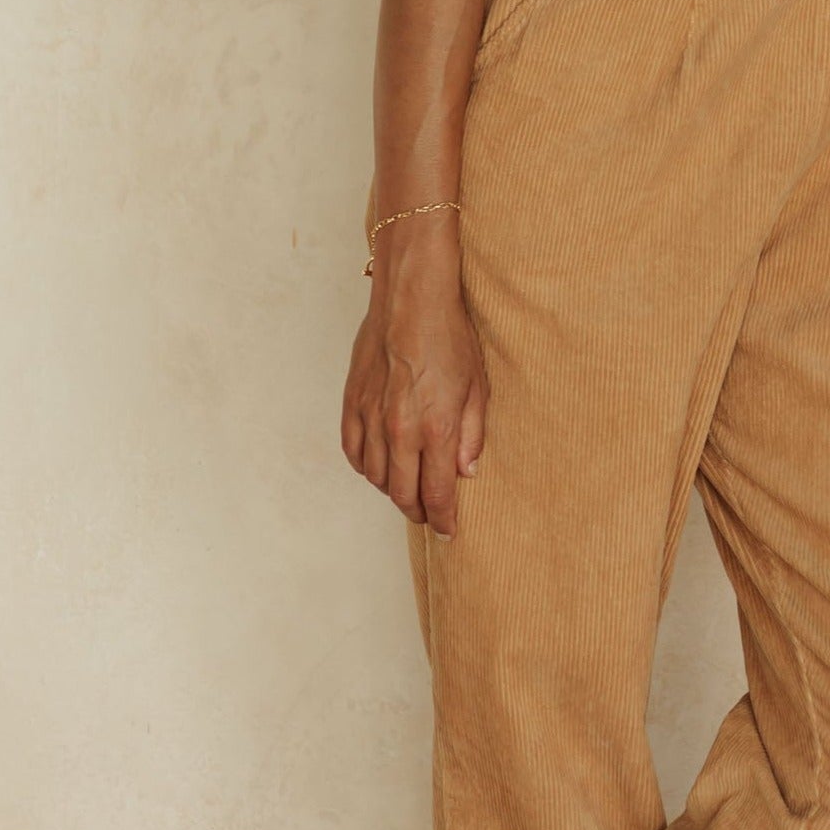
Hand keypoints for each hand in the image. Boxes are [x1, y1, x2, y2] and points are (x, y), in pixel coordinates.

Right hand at [341, 230, 486, 540]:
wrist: (411, 299)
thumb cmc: (449, 336)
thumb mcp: (478, 385)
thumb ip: (472, 434)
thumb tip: (466, 471)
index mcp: (436, 427)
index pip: (437, 492)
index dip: (443, 517)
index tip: (448, 530)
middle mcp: (399, 429)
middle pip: (403, 493)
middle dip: (419, 512)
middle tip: (429, 517)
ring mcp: (371, 417)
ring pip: (377, 477)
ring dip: (393, 491)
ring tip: (408, 492)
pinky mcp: (352, 403)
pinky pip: (354, 451)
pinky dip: (366, 468)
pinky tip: (379, 468)